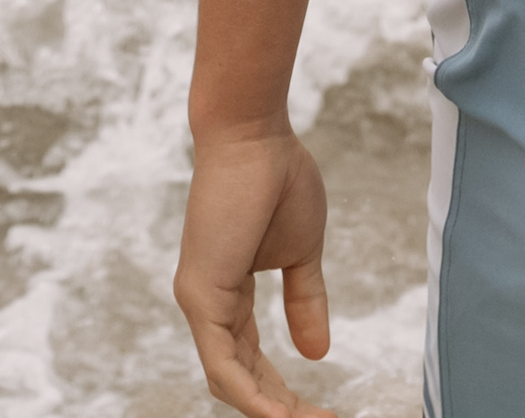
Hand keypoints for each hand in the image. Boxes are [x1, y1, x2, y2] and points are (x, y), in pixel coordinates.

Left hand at [168, 123, 332, 413]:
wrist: (255, 135)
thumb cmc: (276, 179)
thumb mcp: (302, 254)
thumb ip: (305, 301)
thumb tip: (317, 354)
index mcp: (227, 296)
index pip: (250, 363)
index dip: (285, 393)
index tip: (325, 411)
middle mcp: (207, 305)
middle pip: (240, 380)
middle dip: (283, 409)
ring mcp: (199, 302)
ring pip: (230, 382)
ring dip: (272, 411)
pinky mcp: (200, 296)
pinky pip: (223, 365)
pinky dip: (252, 397)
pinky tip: (281, 415)